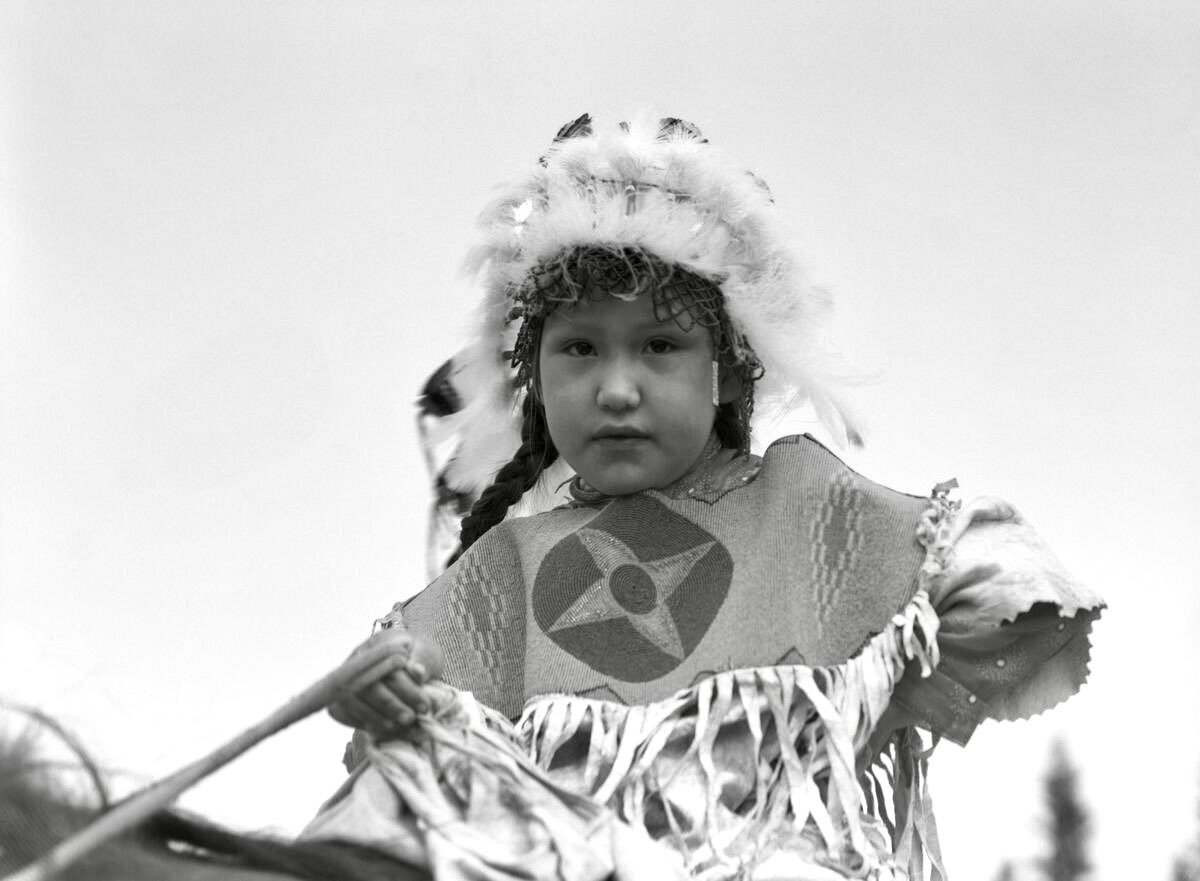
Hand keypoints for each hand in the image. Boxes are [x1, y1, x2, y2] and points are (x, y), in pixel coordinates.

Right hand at [328, 628, 444, 737]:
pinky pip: (346, 714)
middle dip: (391, 705)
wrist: (408, 664)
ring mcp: (345, 678)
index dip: (405, 688)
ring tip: (402, 726)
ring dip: (379, 718)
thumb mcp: (427, 652)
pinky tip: (388, 730)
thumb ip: (424, 659)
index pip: (386, 666)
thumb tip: (417, 671)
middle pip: (368, 684)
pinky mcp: (341, 697)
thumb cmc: (418, 657)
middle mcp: (357, 659)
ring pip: (354, 701)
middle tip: (412, 718)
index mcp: (380, 642)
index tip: (424, 705)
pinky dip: (367, 724)